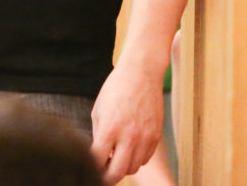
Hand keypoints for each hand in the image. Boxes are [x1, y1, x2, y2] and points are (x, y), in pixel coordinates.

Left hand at [90, 60, 164, 184]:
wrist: (141, 72)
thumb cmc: (116, 89)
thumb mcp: (98, 110)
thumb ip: (98, 136)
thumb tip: (97, 158)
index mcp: (109, 129)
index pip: (97, 163)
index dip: (91, 168)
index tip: (90, 168)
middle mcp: (128, 136)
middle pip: (116, 173)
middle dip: (107, 177)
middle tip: (103, 173)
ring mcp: (144, 137)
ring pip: (133, 168)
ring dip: (123, 166)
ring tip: (117, 156)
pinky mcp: (156, 135)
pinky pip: (145, 158)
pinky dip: (137, 158)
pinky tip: (130, 147)